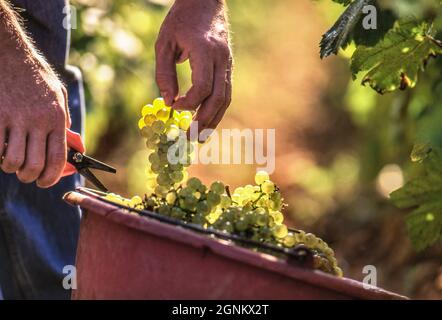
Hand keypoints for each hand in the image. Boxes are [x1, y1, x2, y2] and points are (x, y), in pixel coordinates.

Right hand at [0, 58, 69, 187]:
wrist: (8, 52)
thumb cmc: (35, 75)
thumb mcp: (58, 94)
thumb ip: (63, 120)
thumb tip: (71, 146)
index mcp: (55, 118)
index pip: (57, 159)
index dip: (52, 178)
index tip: (45, 182)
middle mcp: (37, 121)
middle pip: (34, 165)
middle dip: (30, 177)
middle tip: (27, 174)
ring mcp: (14, 119)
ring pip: (12, 161)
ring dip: (11, 168)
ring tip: (11, 162)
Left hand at [155, 0, 232, 134]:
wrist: (205, 2)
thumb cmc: (180, 21)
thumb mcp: (164, 43)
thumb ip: (164, 73)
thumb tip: (168, 102)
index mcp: (205, 51)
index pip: (202, 87)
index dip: (188, 103)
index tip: (174, 108)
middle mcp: (221, 59)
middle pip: (218, 98)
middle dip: (204, 121)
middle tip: (190, 138)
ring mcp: (228, 64)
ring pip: (225, 99)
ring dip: (214, 120)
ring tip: (201, 137)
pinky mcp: (228, 67)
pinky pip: (225, 93)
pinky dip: (217, 110)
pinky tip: (208, 121)